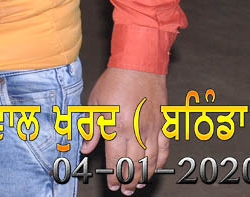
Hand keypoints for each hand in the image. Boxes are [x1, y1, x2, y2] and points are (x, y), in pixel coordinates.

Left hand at [80, 67, 167, 194]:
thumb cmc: (115, 82)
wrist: (139, 65)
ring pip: (151, 160)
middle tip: (125, 190)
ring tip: (138, 184)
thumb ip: (91, 129)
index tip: (112, 184)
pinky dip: (160, 161)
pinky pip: (164, 148)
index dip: (114, 175)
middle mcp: (136, 131)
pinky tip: (155, 168)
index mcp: (117, 126)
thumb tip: (85, 148)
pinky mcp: (163, 124)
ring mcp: (152, 129)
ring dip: (144, 175)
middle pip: (134, 164)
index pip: (116, 160)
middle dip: (129, 180)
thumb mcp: (95, 104)